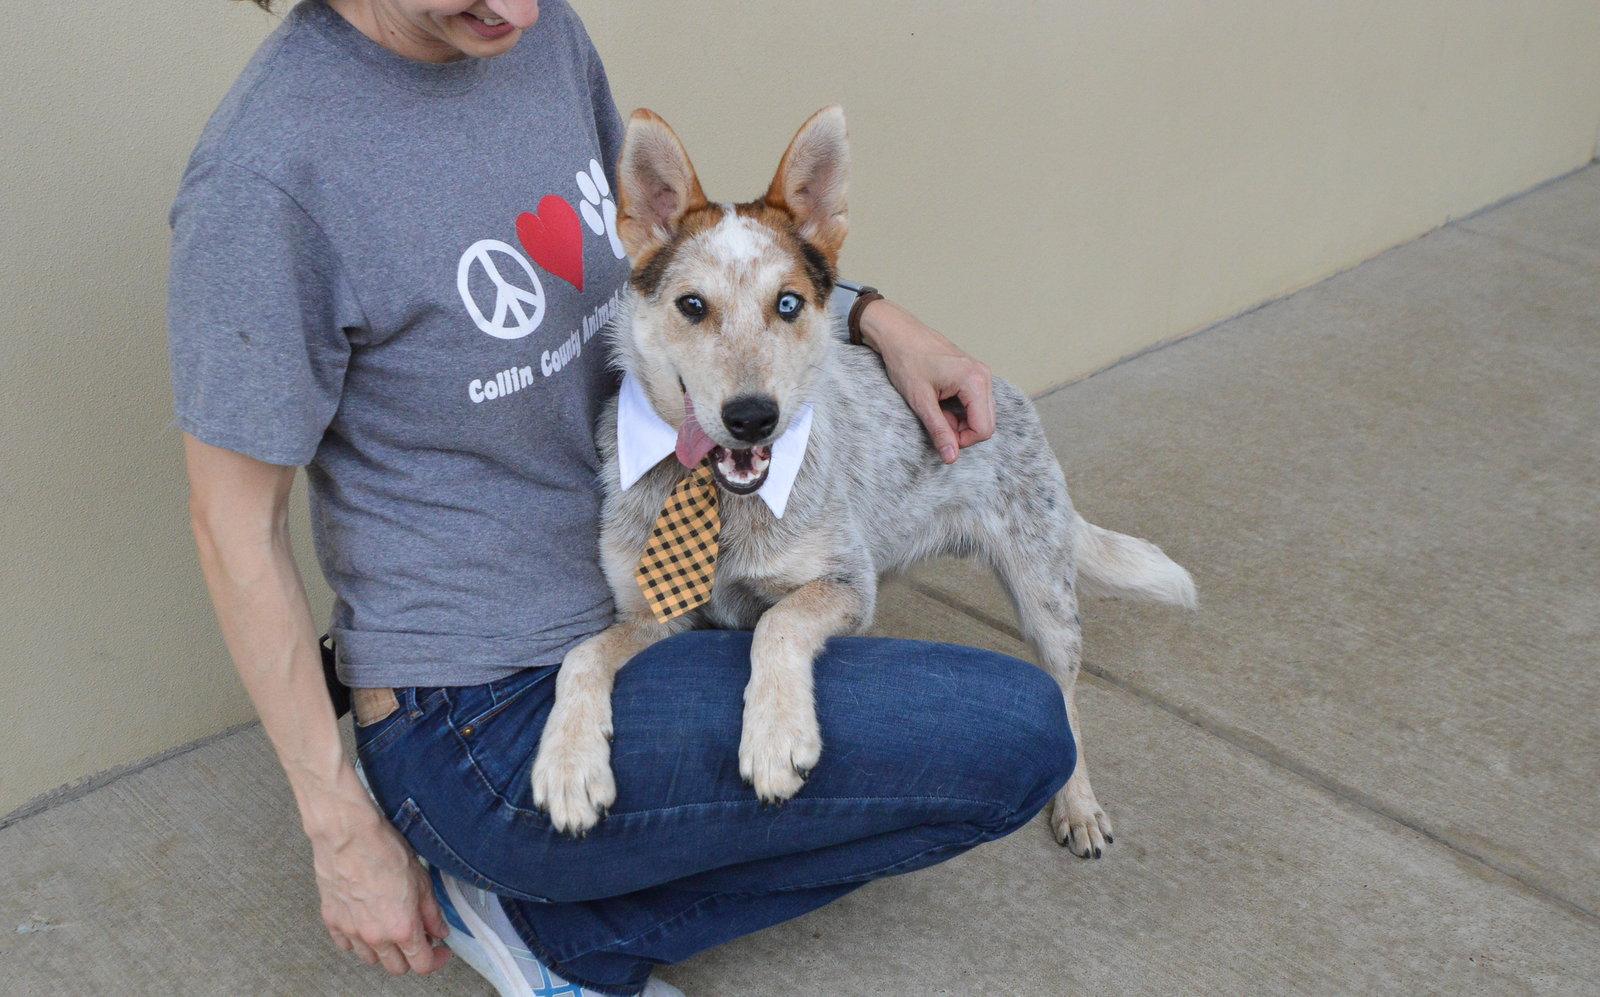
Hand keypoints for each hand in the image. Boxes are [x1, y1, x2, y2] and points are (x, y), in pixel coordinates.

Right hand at [308, 788, 451, 976]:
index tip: (441, 951)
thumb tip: (439, 932)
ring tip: (392, 929)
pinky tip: (366, 924)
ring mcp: (351, 931)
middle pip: (396, 967)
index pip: (421, 964)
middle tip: (419, 938)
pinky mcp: (332, 921)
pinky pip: (346, 945)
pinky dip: (358, 942)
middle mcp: (375, 937)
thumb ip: (431, 912)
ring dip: (385, 951)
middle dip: (411, 957)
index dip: (436, 960)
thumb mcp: (422, 880)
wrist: (348, 835)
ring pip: (371, 959)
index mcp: (402, 928)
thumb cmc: (385, 851)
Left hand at [858, 297, 995, 462]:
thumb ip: (938, 430)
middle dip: (962, 431)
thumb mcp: (920, 400)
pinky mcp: (973, 375)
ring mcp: (980, 374)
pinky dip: (959, 411)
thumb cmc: (906, 360)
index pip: (985, 428)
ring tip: (936, 409)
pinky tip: (940, 402)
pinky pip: (975, 403)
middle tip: (936, 421)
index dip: (963, 440)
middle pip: (987, 423)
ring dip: (959, 421)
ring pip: (981, 414)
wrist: (898, 333)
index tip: (941, 435)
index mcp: (974, 380)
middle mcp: (983, 376)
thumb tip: (951, 457)